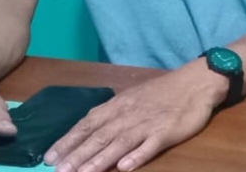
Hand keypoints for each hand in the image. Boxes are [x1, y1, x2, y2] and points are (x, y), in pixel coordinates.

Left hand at [44, 64, 225, 171]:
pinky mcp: (166, 132)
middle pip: (99, 136)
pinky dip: (137, 156)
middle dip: (77, 154)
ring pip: (119, 143)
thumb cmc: (161, 92)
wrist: (195, 82)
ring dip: (100, 160)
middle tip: (59, 170)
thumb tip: (90, 132)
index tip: (50, 156)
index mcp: (118, 106)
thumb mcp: (132, 99)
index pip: (88, 124)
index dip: (69, 140)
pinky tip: (125, 168)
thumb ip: (113, 115)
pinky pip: (149, 145)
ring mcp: (147, 123)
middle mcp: (128, 114)